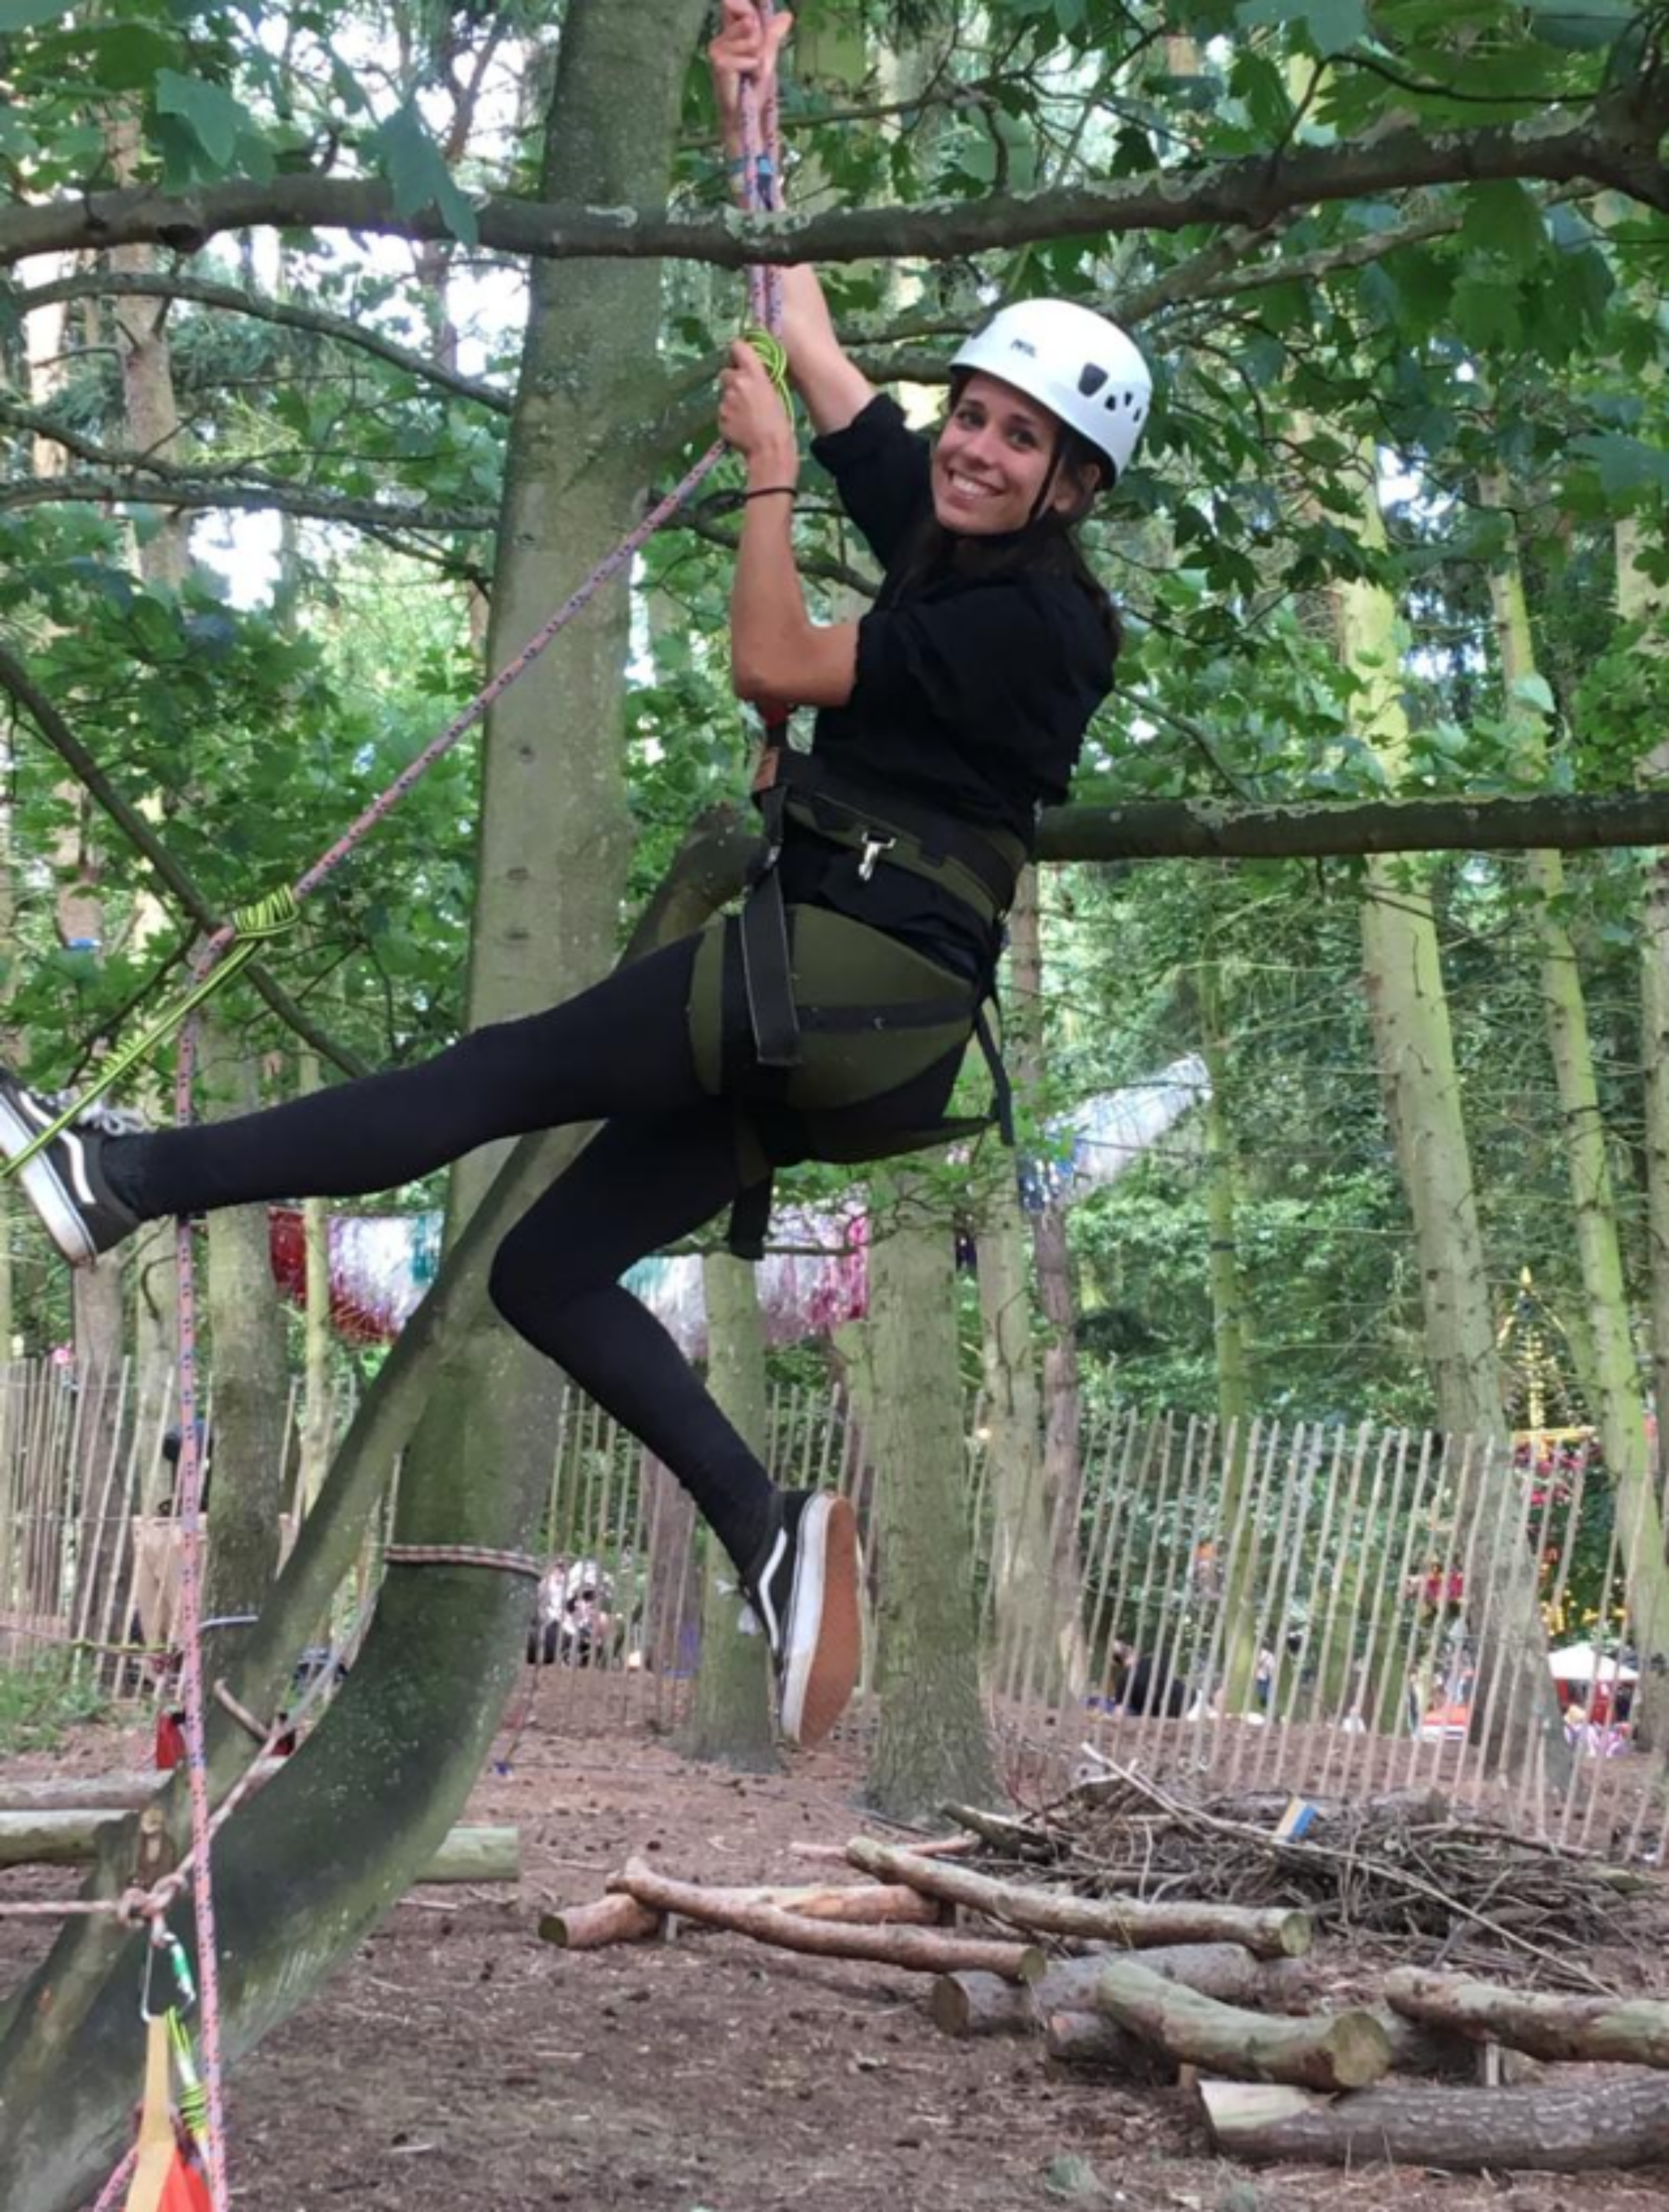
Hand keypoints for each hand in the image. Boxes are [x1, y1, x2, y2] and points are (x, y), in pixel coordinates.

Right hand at [709, 0, 792, 145]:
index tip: (756, 20)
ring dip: (758, 58)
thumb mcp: (767, 57)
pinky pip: (751, 57)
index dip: (749, 7)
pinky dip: (754, 70)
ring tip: (750, 73)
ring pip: (752, 39)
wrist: (744, 115)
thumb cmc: (753, 89)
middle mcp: (720, 38)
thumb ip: (772, 34)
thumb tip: (787, 15)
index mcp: (729, 34)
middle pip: (750, 20)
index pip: (739, 5)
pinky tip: (746, 80)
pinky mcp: (720, 62)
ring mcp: (717, 49)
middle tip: (754, 63)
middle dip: (760, 41)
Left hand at [717, 339, 796, 472]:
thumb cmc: (780, 423)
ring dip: (731, 401)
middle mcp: (737, 382)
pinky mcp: (719, 418)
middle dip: (732, 381)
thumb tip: (750, 374)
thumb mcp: (774, 393)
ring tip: (745, 416)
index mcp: (754, 374)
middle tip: (743, 395)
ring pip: (724, 395)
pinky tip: (740, 427)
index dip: (737, 352)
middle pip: (725, 373)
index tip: (739, 358)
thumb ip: (759, 379)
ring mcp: (725, 401)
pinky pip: (722, 413)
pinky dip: (729, 418)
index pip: (738, 347)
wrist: (769, 451)